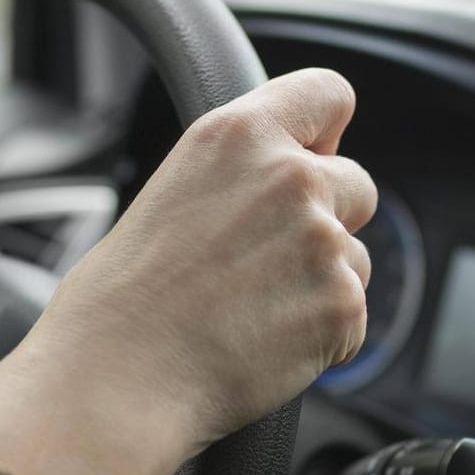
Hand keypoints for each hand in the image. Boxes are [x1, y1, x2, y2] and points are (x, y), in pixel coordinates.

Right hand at [34, 67, 376, 453]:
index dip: (326, 131)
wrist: (116, 380)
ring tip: (250, 314)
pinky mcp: (342, 304)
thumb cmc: (120, 302)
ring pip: (356, 258)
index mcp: (238, 134)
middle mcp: (290, 176)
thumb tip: (287, 177)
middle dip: (328, 221)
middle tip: (267, 264)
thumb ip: (239, 174)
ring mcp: (322, 241)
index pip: (329, 94)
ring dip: (322, 284)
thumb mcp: (172, 192)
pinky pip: (353, 318)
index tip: (317, 156)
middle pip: (357, 185)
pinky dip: (321, 338)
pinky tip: (262, 347)